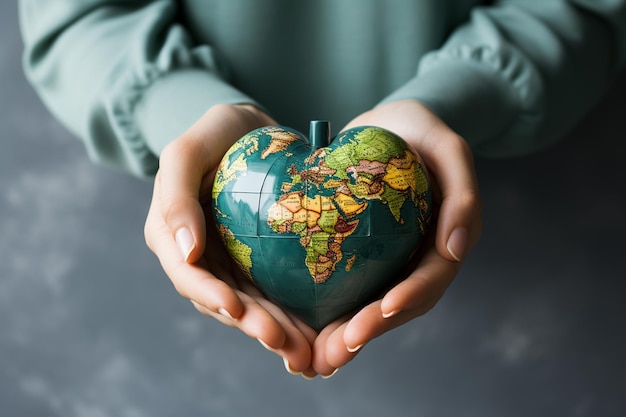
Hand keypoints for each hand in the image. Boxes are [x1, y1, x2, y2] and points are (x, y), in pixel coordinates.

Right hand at [144, 104, 317, 377]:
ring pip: (249, 307)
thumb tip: (184, 250)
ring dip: (276, 332)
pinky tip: (315, 333)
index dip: (212, 297)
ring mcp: (226, 264)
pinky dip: (290, 316)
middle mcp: (196, 258)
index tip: (239, 312)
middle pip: (223, 302)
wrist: (245, 131)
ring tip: (306, 352)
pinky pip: (270, 295)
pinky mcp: (254, 264)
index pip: (189, 276)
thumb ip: (175, 196)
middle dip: (254, 326)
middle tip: (288, 346)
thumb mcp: (187, 153)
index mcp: (171, 237)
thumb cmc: (214, 134)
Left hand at [311, 100, 481, 376]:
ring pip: (370, 306)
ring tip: (314, 359)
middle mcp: (417, 260)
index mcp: (443, 244)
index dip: (408, 298)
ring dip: (345, 335)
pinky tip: (302, 332)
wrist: (391, 125)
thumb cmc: (423, 132)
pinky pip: (346, 288)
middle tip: (335, 353)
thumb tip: (456, 249)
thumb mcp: (449, 150)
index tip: (383, 309)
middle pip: (397, 306)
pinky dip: (328, 312)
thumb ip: (463, 194)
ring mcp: (390, 262)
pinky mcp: (362, 257)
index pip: (429, 279)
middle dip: (368, 331)